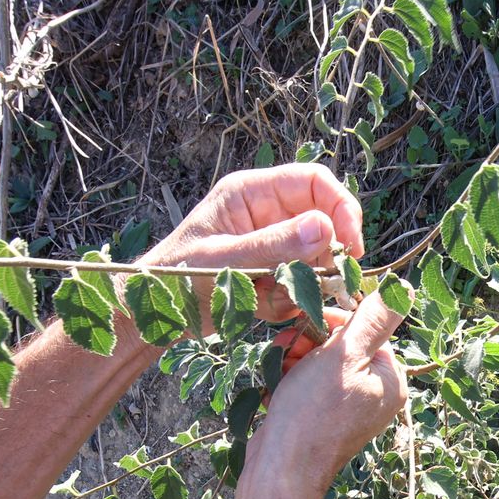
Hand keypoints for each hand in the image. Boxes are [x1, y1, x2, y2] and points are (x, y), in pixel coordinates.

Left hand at [141, 163, 363, 324]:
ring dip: (301, 285)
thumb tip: (325, 228)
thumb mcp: (223, 261)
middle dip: (322, 258)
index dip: (340, 209)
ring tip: (267, 300)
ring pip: (314, 259)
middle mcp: (264, 213)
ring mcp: (269, 244)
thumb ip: (273, 246)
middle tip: (316, 286)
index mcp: (250, 193)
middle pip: (322, 222)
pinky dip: (287, 302)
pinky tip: (258, 309)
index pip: (314, 182)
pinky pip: (299, 284)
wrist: (148, 316)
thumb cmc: (172, 278)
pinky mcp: (269, 273)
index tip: (350, 248)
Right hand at [248, 287, 408, 496]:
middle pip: (343, 349)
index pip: (367, 332)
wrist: (281, 469)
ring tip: (279, 365)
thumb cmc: (313, 410)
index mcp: (391, 382)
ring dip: (297, 359)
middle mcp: (377, 398)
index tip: (307, 325)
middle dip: (311, 342)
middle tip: (287, 345)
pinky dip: (292, 381)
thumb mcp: (345, 355)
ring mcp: (351, 413)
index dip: (334, 323)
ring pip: (322, 367)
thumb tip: (404, 289)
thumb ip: (374, 320)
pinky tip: (277, 384)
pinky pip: (310, 389)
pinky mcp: (324, 424)